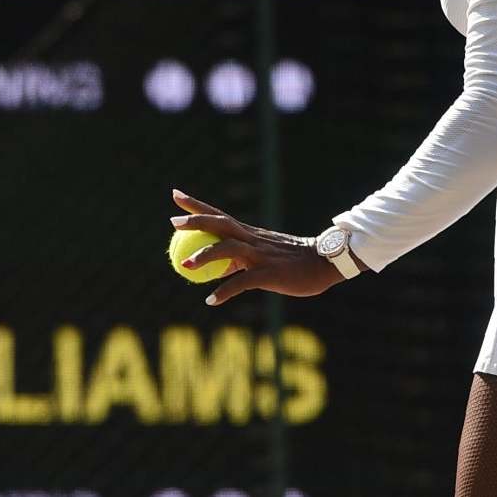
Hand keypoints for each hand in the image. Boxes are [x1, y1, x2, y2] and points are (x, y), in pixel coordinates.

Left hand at [169, 188, 342, 306]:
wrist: (324, 264)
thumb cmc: (293, 261)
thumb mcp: (263, 256)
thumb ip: (241, 259)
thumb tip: (219, 267)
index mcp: (249, 234)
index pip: (218, 215)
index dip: (196, 205)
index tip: (175, 195)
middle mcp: (252, 240)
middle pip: (220, 224)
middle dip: (196, 220)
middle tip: (173, 221)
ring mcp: (260, 255)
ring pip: (228, 249)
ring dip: (206, 256)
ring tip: (185, 266)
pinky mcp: (269, 273)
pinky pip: (243, 281)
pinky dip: (226, 291)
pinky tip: (211, 301)